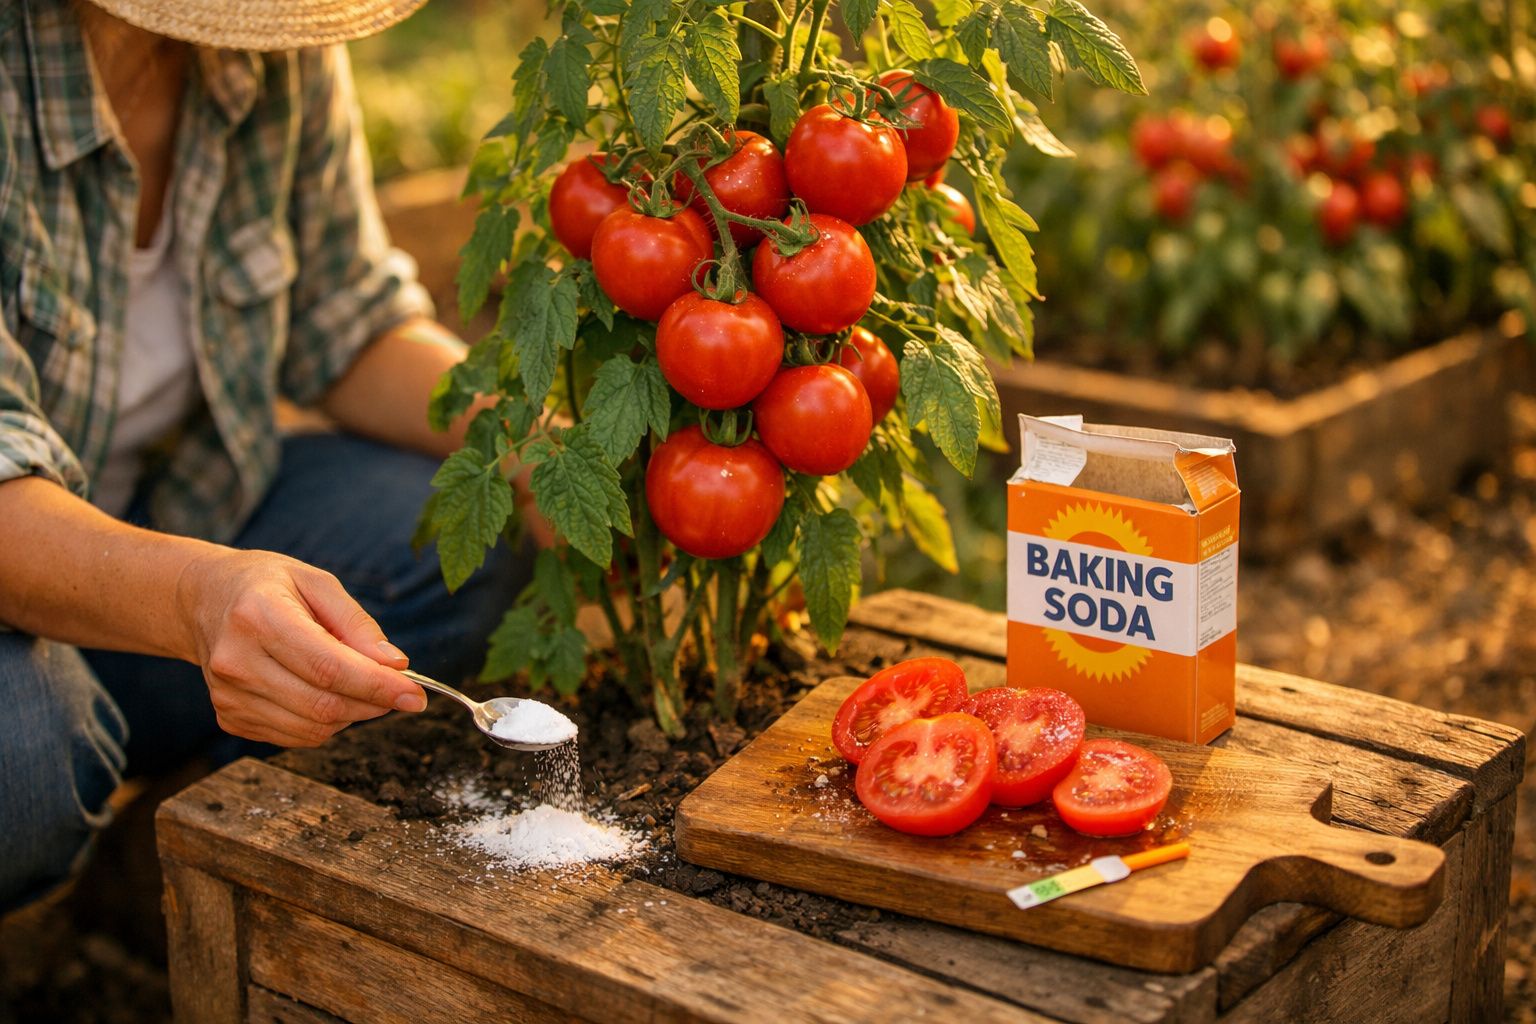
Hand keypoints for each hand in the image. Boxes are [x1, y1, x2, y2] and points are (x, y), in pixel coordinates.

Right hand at [175, 548, 426, 746]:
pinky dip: (324, 723)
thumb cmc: (268, 586)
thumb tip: (395, 665)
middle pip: (323, 705)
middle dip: (373, 703)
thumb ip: (358, 625)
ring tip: (356, 684)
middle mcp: (237, 661)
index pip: (329, 668)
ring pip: (313, 729)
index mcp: (259, 617)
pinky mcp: (229, 717)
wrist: (205, 600)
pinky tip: (324, 692)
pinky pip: (295, 737)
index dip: (378, 686)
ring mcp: (228, 696)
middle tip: (398, 690)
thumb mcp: (317, 583)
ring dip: (352, 715)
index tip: (416, 695)